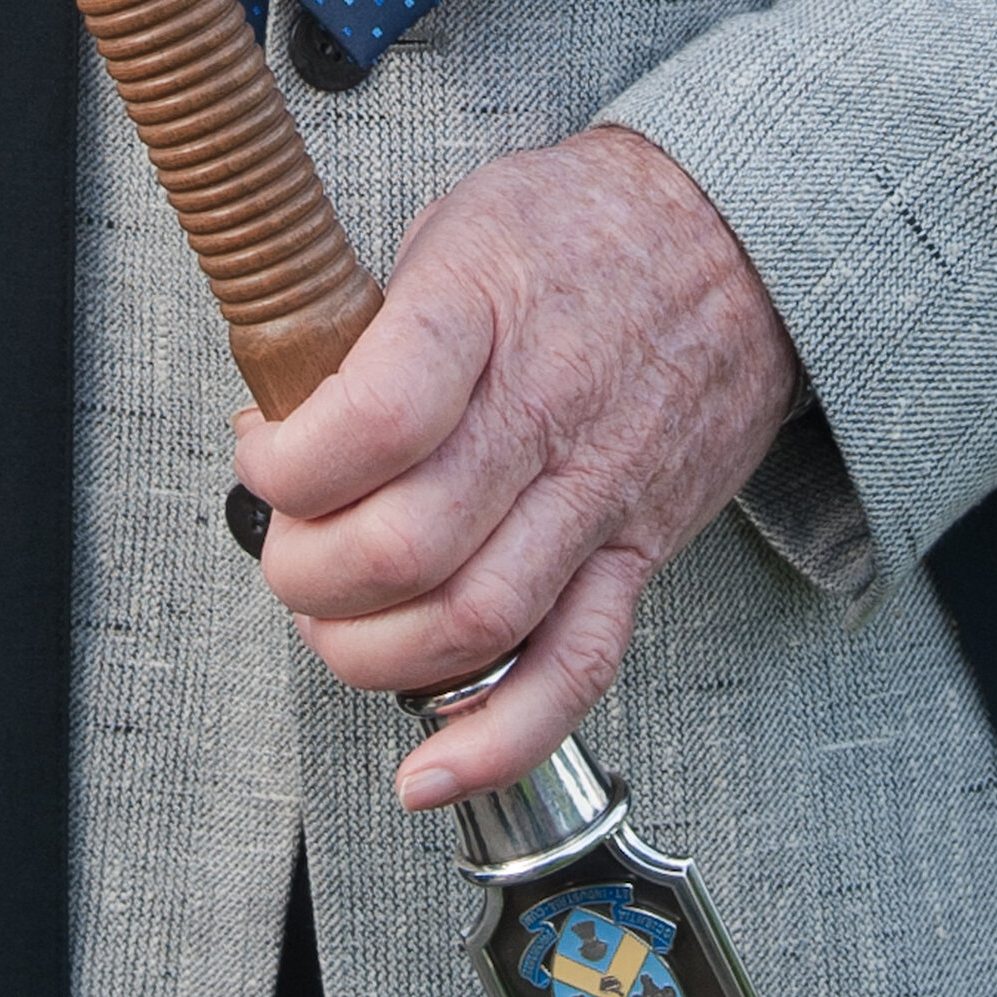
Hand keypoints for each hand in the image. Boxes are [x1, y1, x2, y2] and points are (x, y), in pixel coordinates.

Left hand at [234, 126, 802, 805]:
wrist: (735, 238)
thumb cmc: (583, 229)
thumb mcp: (457, 225)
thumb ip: (370, 325)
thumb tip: (279, 414)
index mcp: (484, 311)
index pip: (372, 422)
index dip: (288, 464)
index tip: (260, 452)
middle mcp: (545, 414)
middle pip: (404, 546)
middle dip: (308, 573)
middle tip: (290, 548)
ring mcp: (597, 496)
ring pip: (472, 624)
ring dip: (371, 653)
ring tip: (335, 622)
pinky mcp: (637, 554)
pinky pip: (573, 671)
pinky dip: (496, 738)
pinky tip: (429, 771)